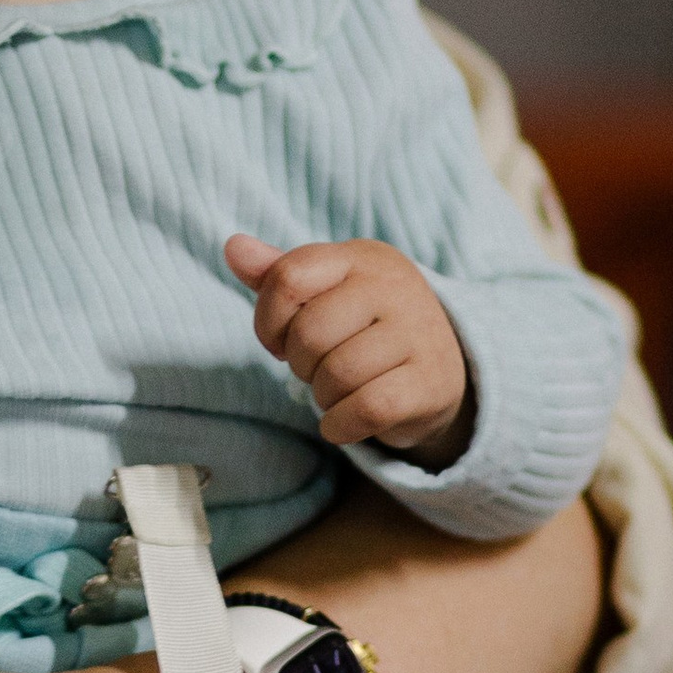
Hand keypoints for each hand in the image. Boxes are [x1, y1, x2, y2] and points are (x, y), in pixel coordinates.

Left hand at [226, 231, 472, 465]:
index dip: (268, 320)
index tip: (279, 341)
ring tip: (337, 391)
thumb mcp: (325, 293)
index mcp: (361, 258)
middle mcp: (395, 287)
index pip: (289, 276)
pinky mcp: (430, 382)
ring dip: (323, 396)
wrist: (439, 369)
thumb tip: (233, 247)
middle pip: (309, 333)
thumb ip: (277, 275)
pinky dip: (341, 424)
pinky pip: (366, 408)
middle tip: (318, 369)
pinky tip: (344, 421)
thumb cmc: (364, 327)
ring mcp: (418, 333)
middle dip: (300, 364)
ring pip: (338, 374)